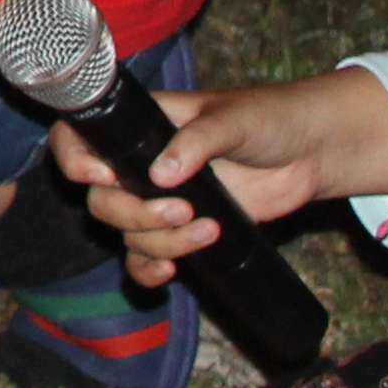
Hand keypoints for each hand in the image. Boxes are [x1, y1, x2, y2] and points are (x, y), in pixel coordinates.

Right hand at [45, 67, 387, 288]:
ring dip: (159, 242)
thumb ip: (197, 141)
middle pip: (100, 200)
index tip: (106, 177)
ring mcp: (159, 201)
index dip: (76, 161)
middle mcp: (138, 165)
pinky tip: (173, 269)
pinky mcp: (183, 231)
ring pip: (125, 234)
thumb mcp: (232, 118)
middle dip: (136, 214)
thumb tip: (162, 176)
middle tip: (183, 211)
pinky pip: (144, 259)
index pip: (76, 139)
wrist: (310, 152)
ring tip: (208, 231)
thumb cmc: (268, 118)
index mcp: (138, 126)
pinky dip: (150, 270)